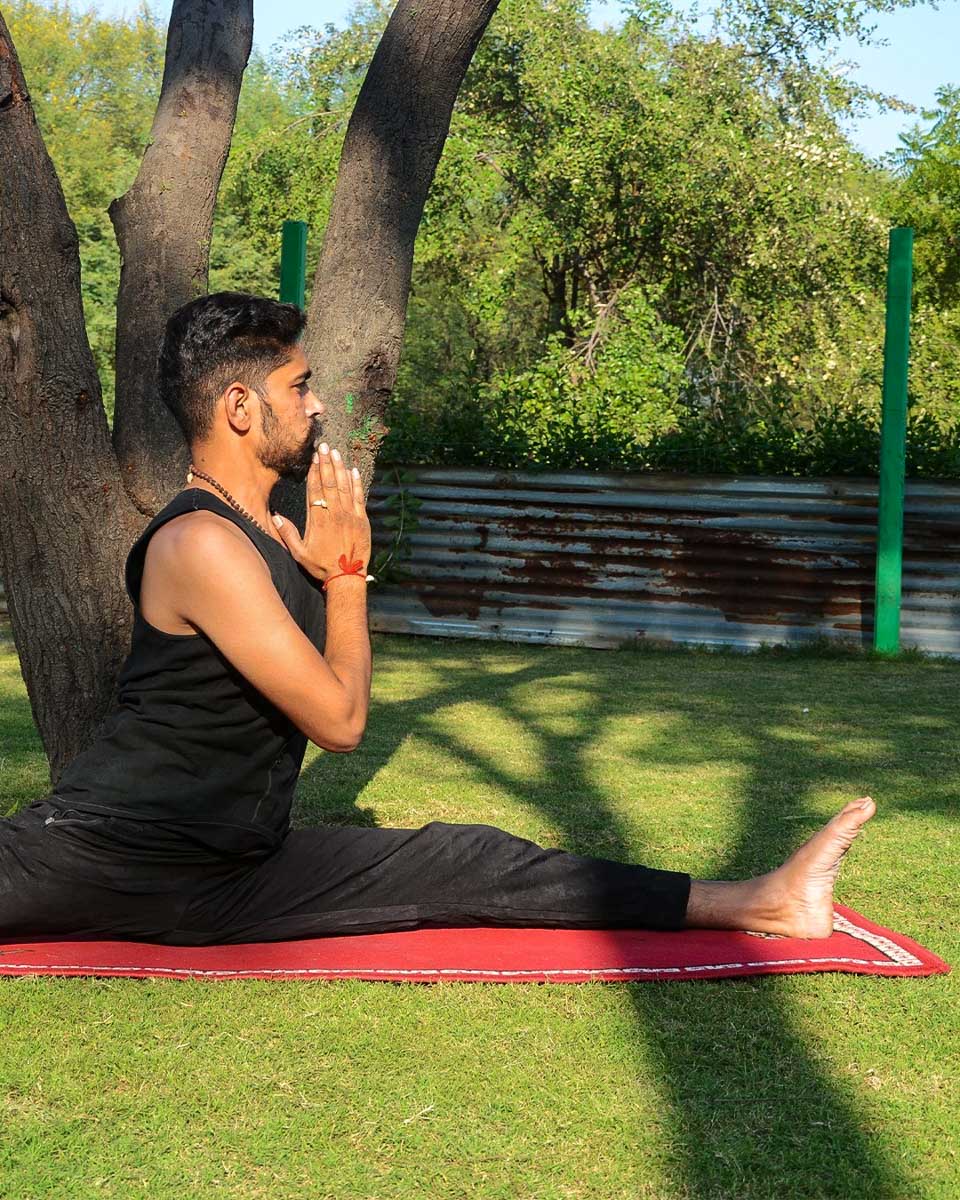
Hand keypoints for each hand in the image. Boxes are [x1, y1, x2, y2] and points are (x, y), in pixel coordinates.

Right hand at [271, 444, 370, 583]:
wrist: (347, 578)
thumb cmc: (321, 566)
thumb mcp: (299, 553)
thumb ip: (287, 533)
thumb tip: (274, 516)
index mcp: (318, 519)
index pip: (315, 490)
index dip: (314, 471)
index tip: (313, 457)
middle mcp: (334, 513)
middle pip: (329, 483)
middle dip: (326, 463)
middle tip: (324, 446)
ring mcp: (350, 516)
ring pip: (344, 486)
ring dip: (340, 468)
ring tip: (336, 452)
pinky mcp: (362, 520)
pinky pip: (359, 497)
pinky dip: (356, 483)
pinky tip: (353, 471)